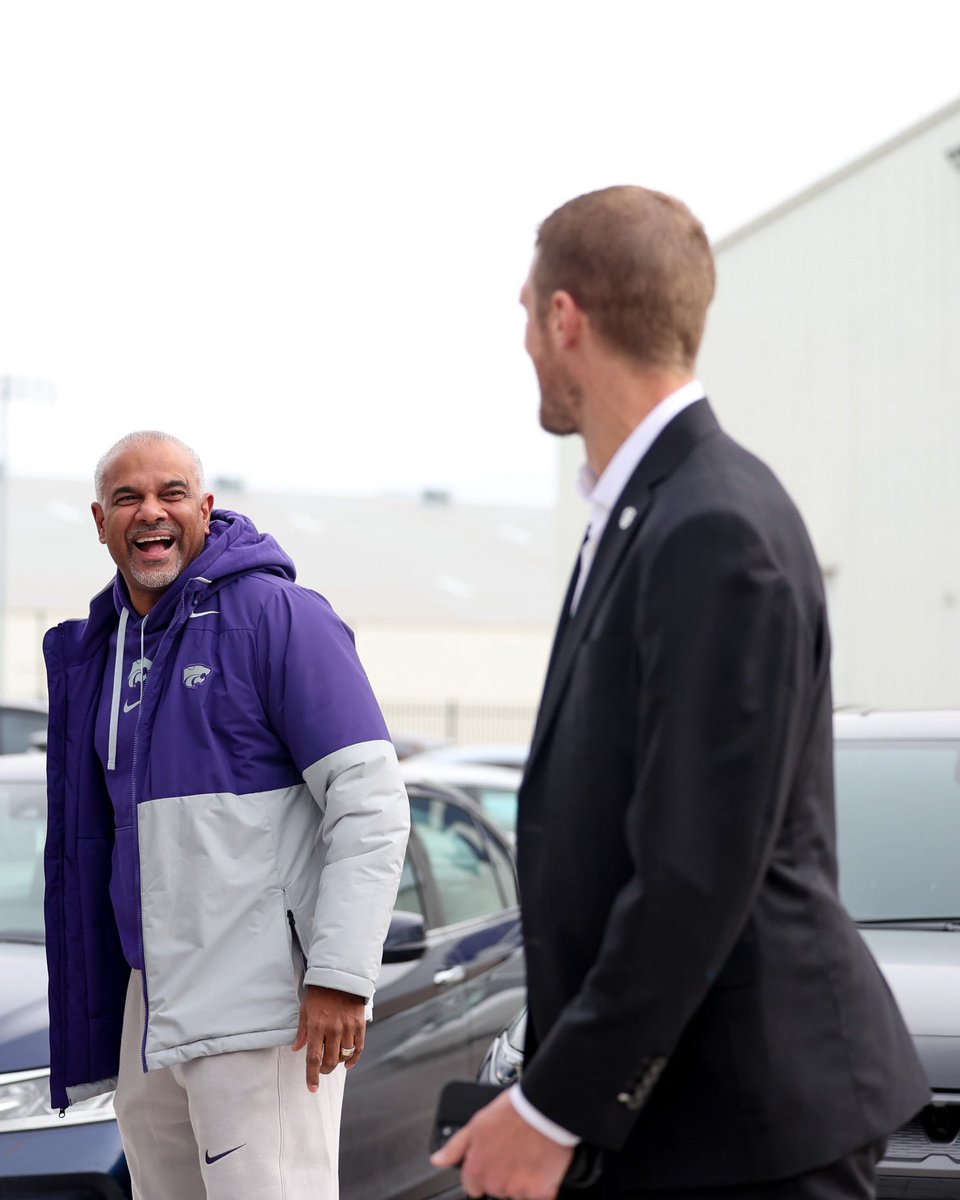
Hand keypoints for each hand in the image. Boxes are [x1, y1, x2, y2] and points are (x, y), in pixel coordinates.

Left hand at [291, 985, 365, 1090]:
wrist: (341, 976)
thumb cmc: (320, 992)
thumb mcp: (305, 1009)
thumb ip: (302, 1031)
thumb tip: (296, 1049)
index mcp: (317, 1026)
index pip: (313, 1058)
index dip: (312, 1076)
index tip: (312, 1088)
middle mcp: (333, 1029)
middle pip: (330, 1061)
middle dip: (325, 1070)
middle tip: (322, 1069)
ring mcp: (348, 1027)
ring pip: (344, 1056)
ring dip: (338, 1063)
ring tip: (333, 1060)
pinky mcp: (359, 1024)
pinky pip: (358, 1048)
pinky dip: (354, 1059)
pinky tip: (348, 1063)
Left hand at [430, 1091, 574, 1199]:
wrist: (544, 1108)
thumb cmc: (512, 1111)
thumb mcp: (476, 1123)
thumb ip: (455, 1147)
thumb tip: (438, 1160)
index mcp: (477, 1169)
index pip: (472, 1186)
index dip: (482, 1172)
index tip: (492, 1160)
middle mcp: (495, 1183)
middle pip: (496, 1189)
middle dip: (503, 1175)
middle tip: (513, 1151)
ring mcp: (518, 1189)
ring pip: (517, 1193)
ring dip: (522, 1180)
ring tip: (528, 1153)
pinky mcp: (541, 1192)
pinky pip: (540, 1196)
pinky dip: (542, 1186)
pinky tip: (542, 1165)